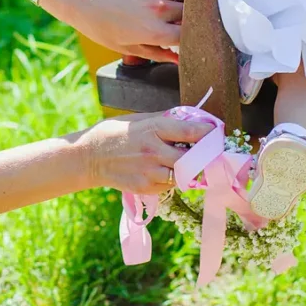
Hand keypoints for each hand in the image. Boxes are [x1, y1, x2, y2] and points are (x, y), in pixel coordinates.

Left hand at [39, 0, 183, 60]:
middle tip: (179, 23)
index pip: (188, 36)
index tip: (186, 39)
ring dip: (184, 1)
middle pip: (190, 15)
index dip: (190, 39)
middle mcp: (160, 9)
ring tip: (174, 6)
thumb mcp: (129, 47)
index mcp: (155, 31)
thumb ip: (158, 54)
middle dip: (188, 21)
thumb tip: (180, 61)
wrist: (85, 0)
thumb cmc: (103, 28)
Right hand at [73, 113, 214, 192]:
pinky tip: (168, 171)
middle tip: (212, 154)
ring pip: (185, 176)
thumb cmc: (113, 133)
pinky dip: (174, 179)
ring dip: (191, 171)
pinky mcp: (146, 188)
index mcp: (154, 129)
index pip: (192, 132)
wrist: (88, 157)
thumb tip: (188, 118)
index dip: (210, 134)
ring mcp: (150, 172)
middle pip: (194, 159)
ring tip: (190, 163)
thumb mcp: (138, 119)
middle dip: (205, 157)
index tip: (218, 133)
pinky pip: (170, 185)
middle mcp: (154, 151)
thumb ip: (163, 119)